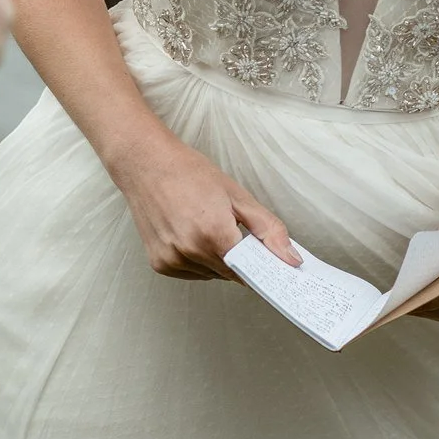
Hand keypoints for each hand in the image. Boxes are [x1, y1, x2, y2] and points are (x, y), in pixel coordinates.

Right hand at [109, 132, 300, 280]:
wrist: (146, 163)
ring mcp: (172, 259)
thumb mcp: (237, 195)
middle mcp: (190, 251)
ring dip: (218, 260)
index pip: (250, 271)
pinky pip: (192, 272)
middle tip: (237, 232)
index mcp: (213, 233)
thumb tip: (292, 259)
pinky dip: (199, 261)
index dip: (262, 269)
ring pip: (211, 274)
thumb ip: (268, 229)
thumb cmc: (190, 173)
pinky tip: (193, 234)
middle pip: (231, 273)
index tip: (272, 268)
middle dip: (240, 259)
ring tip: (208, 226)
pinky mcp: (159, 264)